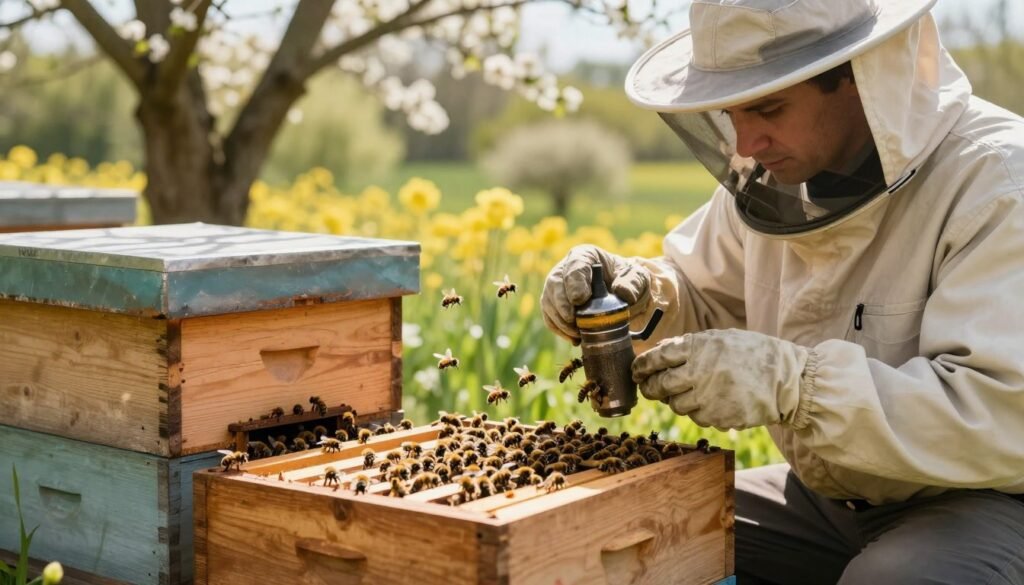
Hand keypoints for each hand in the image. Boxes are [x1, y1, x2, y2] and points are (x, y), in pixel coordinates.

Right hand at [540, 245, 650, 343]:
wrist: (620, 294)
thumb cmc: (627, 281)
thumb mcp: (638, 278)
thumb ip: (633, 283)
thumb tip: (622, 292)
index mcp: (586, 256)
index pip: (575, 265)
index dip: (574, 282)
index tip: (579, 299)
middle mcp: (565, 269)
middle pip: (555, 283)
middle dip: (562, 304)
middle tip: (573, 321)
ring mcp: (557, 287)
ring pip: (548, 301)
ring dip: (560, 320)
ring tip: (576, 333)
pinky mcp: (554, 305)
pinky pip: (549, 317)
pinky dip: (559, 329)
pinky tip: (574, 338)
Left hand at [631, 329, 814, 429]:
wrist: (786, 380)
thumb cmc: (751, 354)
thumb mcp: (720, 338)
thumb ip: (688, 346)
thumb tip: (657, 353)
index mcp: (698, 348)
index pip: (656, 358)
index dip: (641, 366)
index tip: (635, 371)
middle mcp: (698, 372)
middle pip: (659, 385)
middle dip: (649, 388)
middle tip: (649, 387)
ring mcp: (708, 397)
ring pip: (675, 405)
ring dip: (674, 401)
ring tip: (686, 393)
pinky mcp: (717, 418)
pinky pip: (696, 417)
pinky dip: (697, 411)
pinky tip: (709, 402)